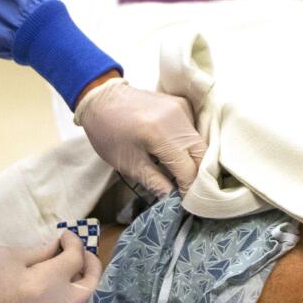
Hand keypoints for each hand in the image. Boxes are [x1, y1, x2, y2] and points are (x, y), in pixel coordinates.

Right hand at [0, 233, 100, 302]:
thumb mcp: (5, 256)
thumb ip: (37, 252)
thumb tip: (56, 248)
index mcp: (45, 283)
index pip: (75, 259)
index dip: (73, 243)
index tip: (64, 235)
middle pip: (91, 286)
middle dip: (92, 266)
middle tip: (80, 252)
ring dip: (84, 284)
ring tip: (72, 268)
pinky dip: (70, 299)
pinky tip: (59, 287)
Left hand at [74, 76, 206, 196]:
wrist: (101, 99)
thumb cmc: (109, 134)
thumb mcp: (129, 164)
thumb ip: (156, 183)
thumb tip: (175, 201)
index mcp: (161, 135)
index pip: (188, 169)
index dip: (188, 189)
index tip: (184, 203)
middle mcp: (177, 118)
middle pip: (202, 155)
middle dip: (198, 176)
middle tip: (187, 192)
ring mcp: (182, 108)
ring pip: (201, 143)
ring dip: (196, 161)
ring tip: (183, 176)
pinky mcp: (182, 103)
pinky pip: (194, 130)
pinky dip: (190, 146)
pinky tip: (179, 155)